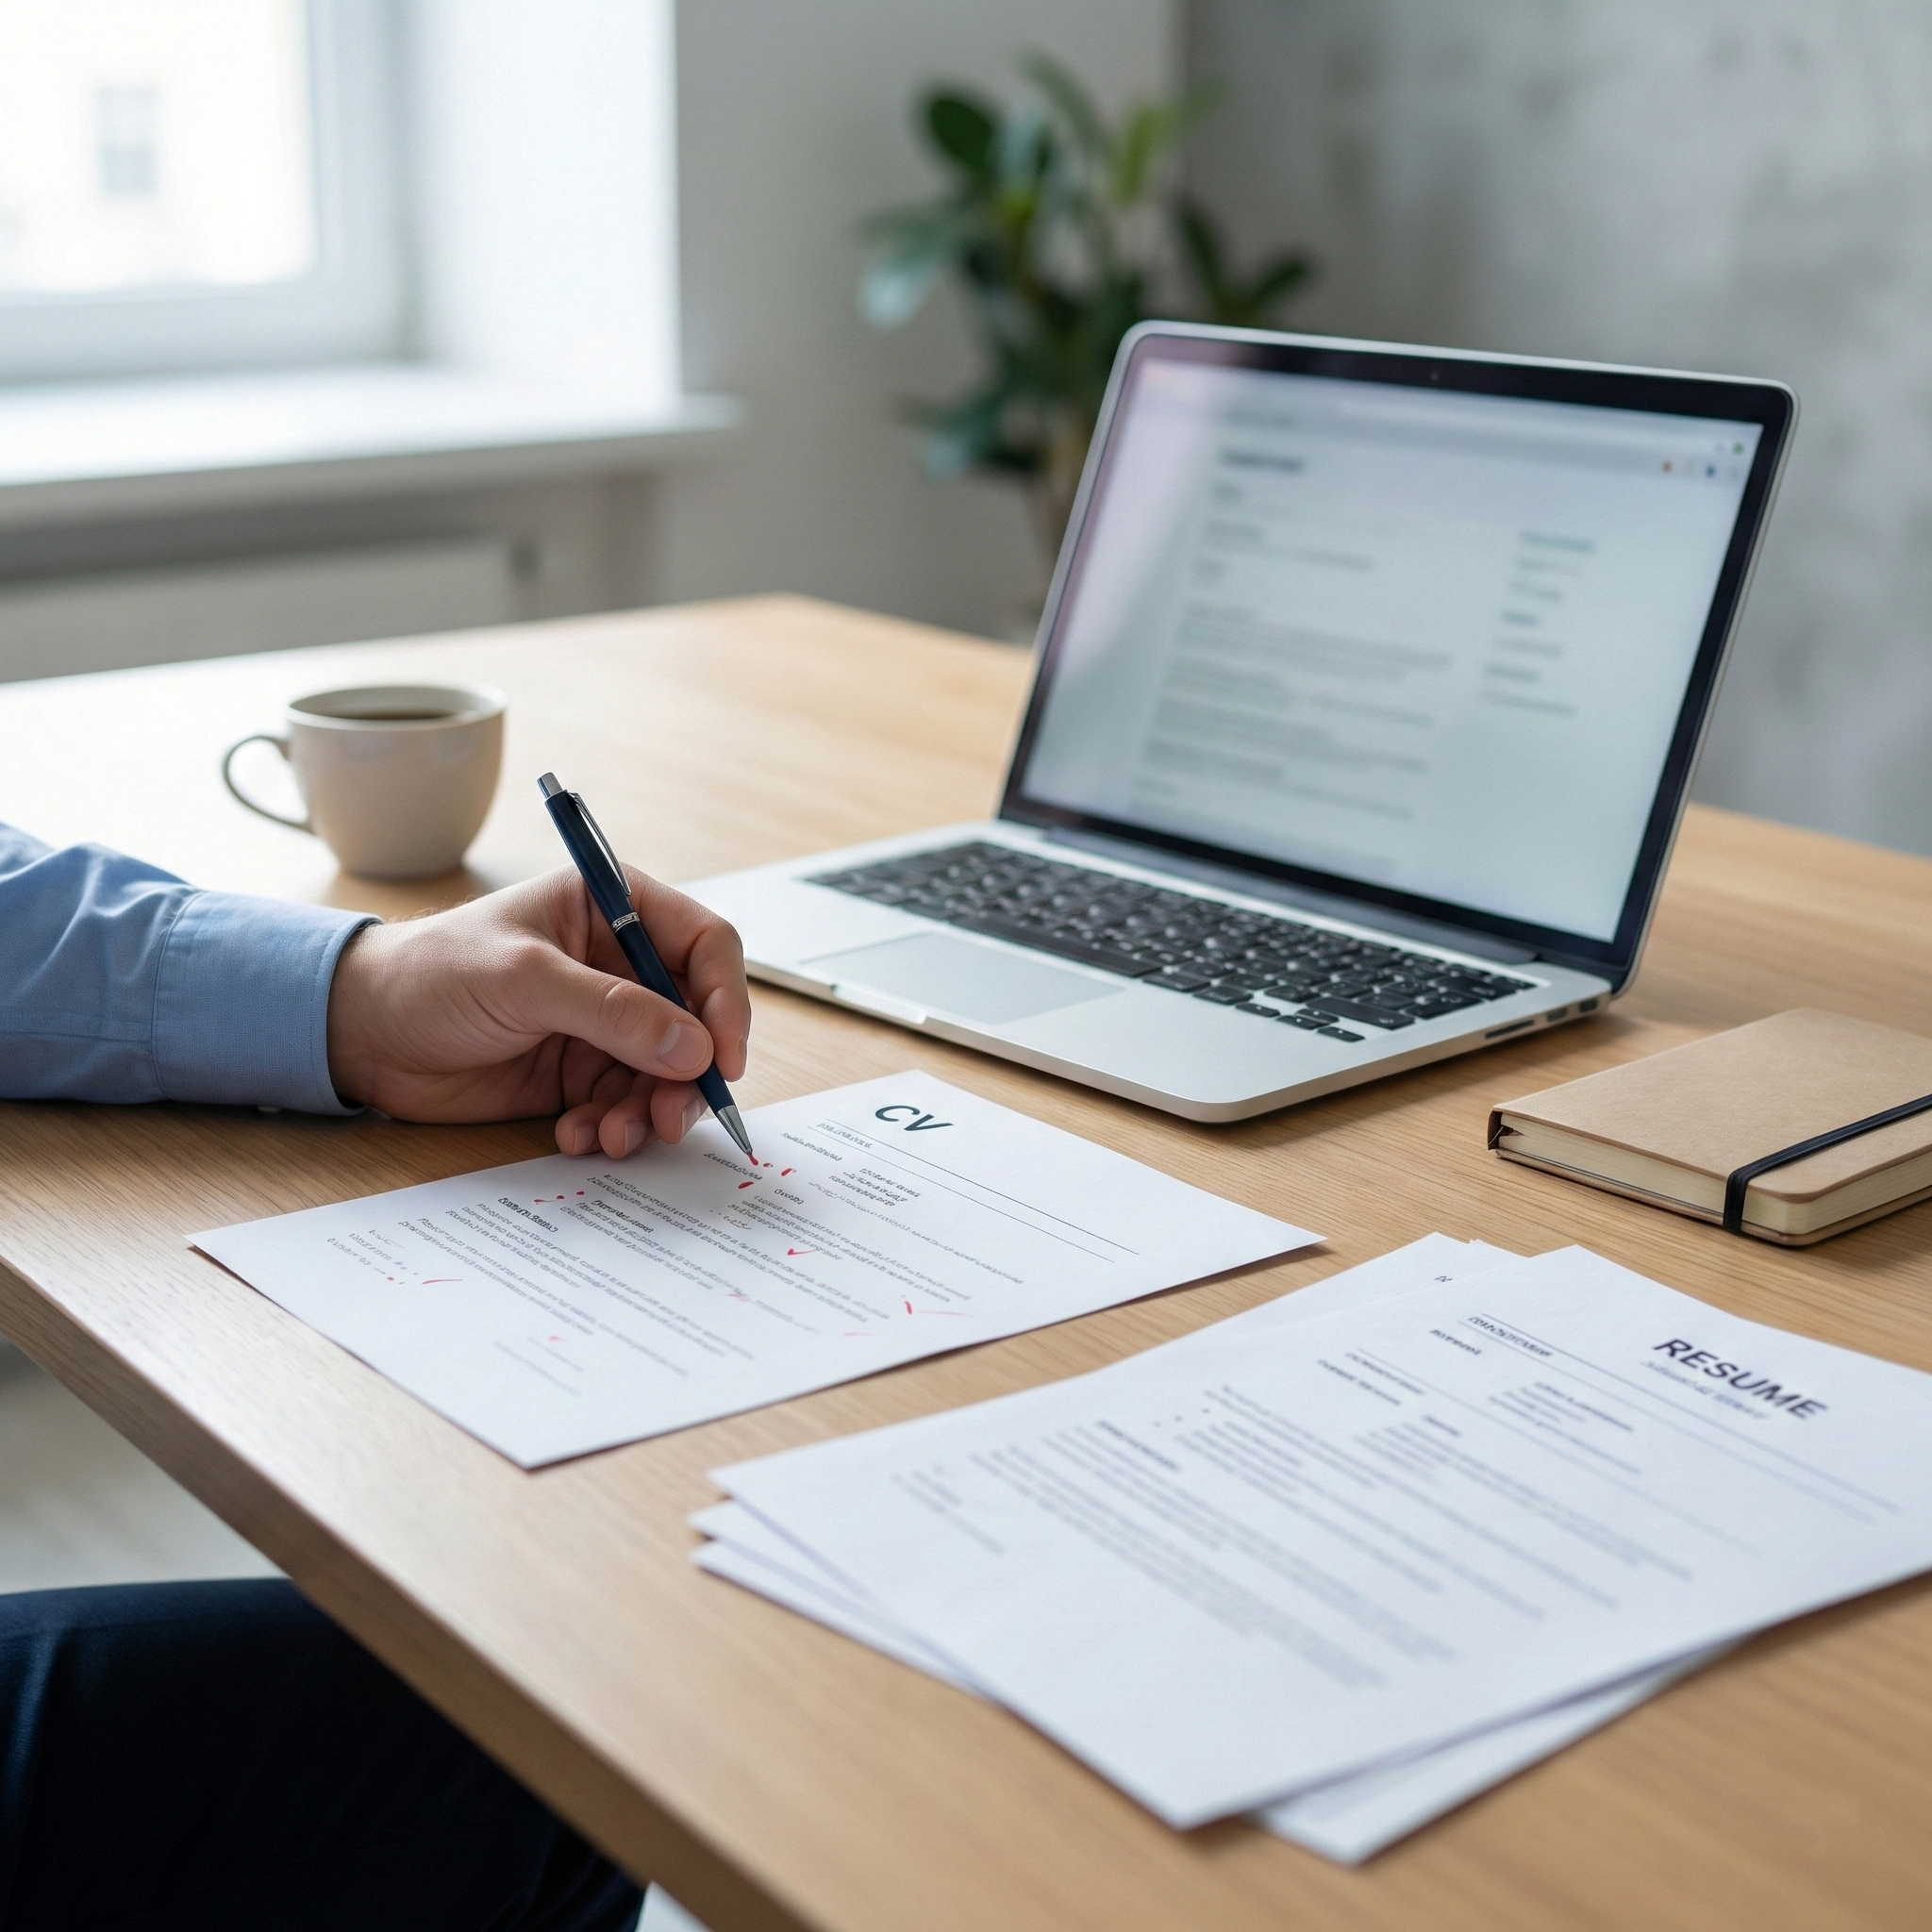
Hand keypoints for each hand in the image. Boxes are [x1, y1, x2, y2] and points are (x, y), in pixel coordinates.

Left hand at [325, 865, 749, 1157]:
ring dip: (648, 1111)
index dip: (726, 1001)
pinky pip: (624, 1106)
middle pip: (696, 1020)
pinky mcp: (579, 1073)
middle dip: (690, 1074)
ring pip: (665, 1073)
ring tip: (611, 1136)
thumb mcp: (524, 979)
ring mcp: (602, 1023)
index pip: (704, 946)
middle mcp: (619, 965)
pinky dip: (611, 1128)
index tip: (723, 1058)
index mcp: (614, 910)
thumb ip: (612, 1013)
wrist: (360, 1033)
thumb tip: (694, 1048)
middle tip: (670, 1116)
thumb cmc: (432, 974)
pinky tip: (576, 1137)